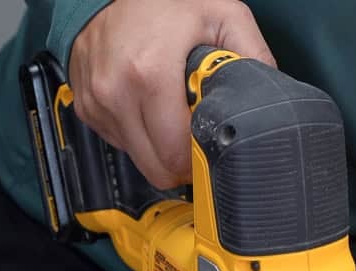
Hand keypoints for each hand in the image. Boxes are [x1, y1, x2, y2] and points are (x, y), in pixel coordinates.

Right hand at [70, 0, 274, 187]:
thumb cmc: (165, 2)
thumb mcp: (223, 16)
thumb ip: (253, 56)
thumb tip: (270, 96)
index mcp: (149, 74)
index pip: (176, 154)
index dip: (200, 158)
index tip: (210, 144)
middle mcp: (116, 92)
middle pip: (156, 168)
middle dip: (181, 163)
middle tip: (195, 138)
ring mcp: (96, 102)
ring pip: (138, 159)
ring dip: (158, 147)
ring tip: (170, 114)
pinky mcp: (86, 107)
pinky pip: (118, 142)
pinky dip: (137, 133)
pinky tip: (147, 106)